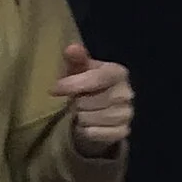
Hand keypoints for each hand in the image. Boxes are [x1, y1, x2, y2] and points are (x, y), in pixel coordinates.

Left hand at [54, 42, 131, 159]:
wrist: (100, 112)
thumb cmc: (86, 85)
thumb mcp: (78, 70)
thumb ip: (75, 58)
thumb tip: (72, 48)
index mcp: (118, 73)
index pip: (96, 78)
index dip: (73, 84)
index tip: (54, 89)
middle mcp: (127, 93)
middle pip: (88, 101)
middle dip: (76, 102)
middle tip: (76, 101)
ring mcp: (127, 114)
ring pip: (89, 119)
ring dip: (79, 117)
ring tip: (82, 112)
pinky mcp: (123, 132)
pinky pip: (94, 133)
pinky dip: (86, 131)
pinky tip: (88, 125)